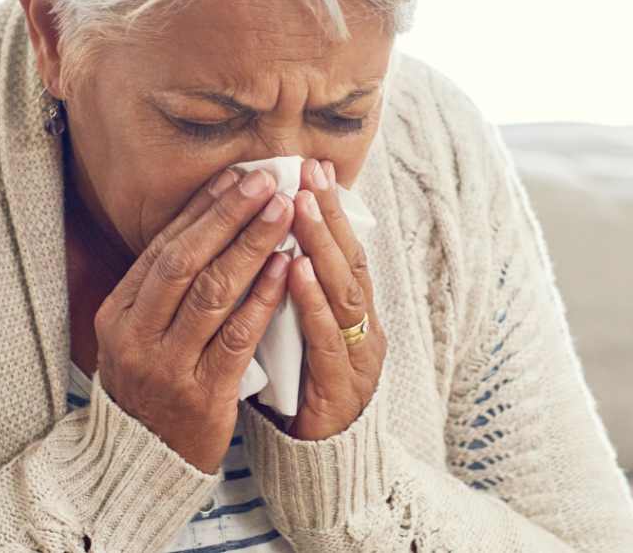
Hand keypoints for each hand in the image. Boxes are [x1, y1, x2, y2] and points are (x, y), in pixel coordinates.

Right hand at [95, 168, 294, 472]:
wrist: (144, 464)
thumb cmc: (150, 391)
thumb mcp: (135, 338)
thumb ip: (160, 292)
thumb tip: (202, 228)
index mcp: (118, 315)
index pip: (162, 250)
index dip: (200, 210)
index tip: (234, 178)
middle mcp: (136, 336)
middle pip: (186, 261)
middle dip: (227, 216)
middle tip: (264, 181)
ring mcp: (167, 367)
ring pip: (213, 292)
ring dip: (251, 245)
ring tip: (282, 211)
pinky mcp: (202, 395)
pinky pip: (237, 337)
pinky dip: (262, 298)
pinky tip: (284, 268)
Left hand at [285, 159, 386, 440]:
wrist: (323, 465)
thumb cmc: (304, 392)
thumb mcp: (298, 334)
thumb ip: (292, 294)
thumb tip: (270, 242)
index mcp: (350, 315)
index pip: (342, 250)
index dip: (329, 209)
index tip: (311, 167)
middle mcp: (362, 329)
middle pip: (348, 261)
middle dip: (329, 214)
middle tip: (310, 172)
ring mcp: (357, 358)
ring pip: (343, 293)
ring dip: (321, 245)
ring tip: (302, 205)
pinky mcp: (341, 390)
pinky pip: (327, 340)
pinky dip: (312, 302)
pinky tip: (295, 271)